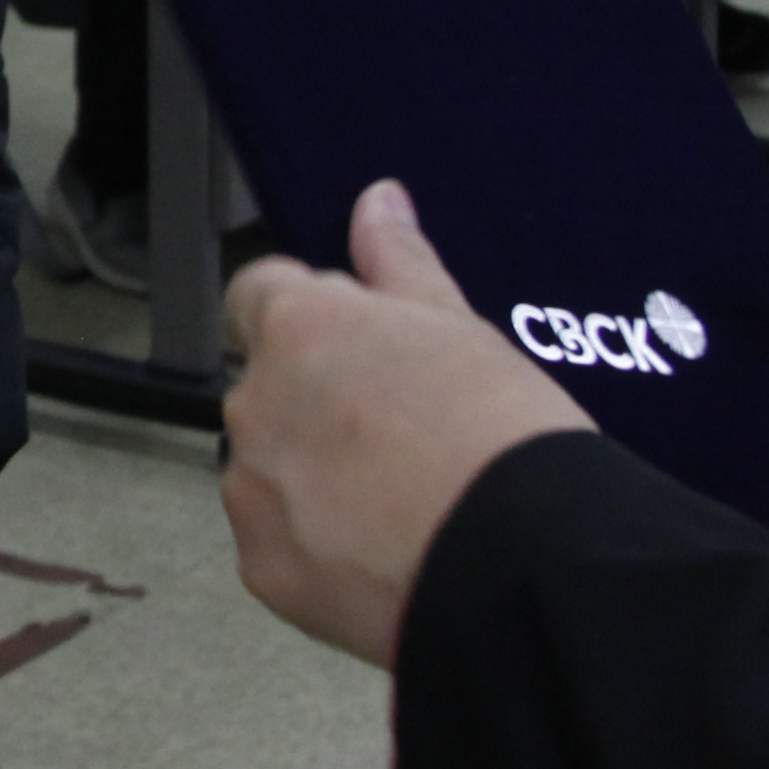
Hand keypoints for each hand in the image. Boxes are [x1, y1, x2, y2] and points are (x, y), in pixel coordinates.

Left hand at [221, 182, 588, 667]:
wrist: (516, 562)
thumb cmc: (498, 434)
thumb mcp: (458, 326)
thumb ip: (399, 261)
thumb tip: (377, 200)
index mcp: (300, 328)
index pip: (257, 294)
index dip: (308, 315)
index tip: (359, 345)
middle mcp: (255, 403)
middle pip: (269, 386)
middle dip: (317, 401)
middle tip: (403, 430)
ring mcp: (252, 491)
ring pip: (269, 467)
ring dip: (312, 473)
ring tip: (402, 499)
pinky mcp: (263, 568)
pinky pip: (278, 542)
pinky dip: (316, 545)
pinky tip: (385, 552)